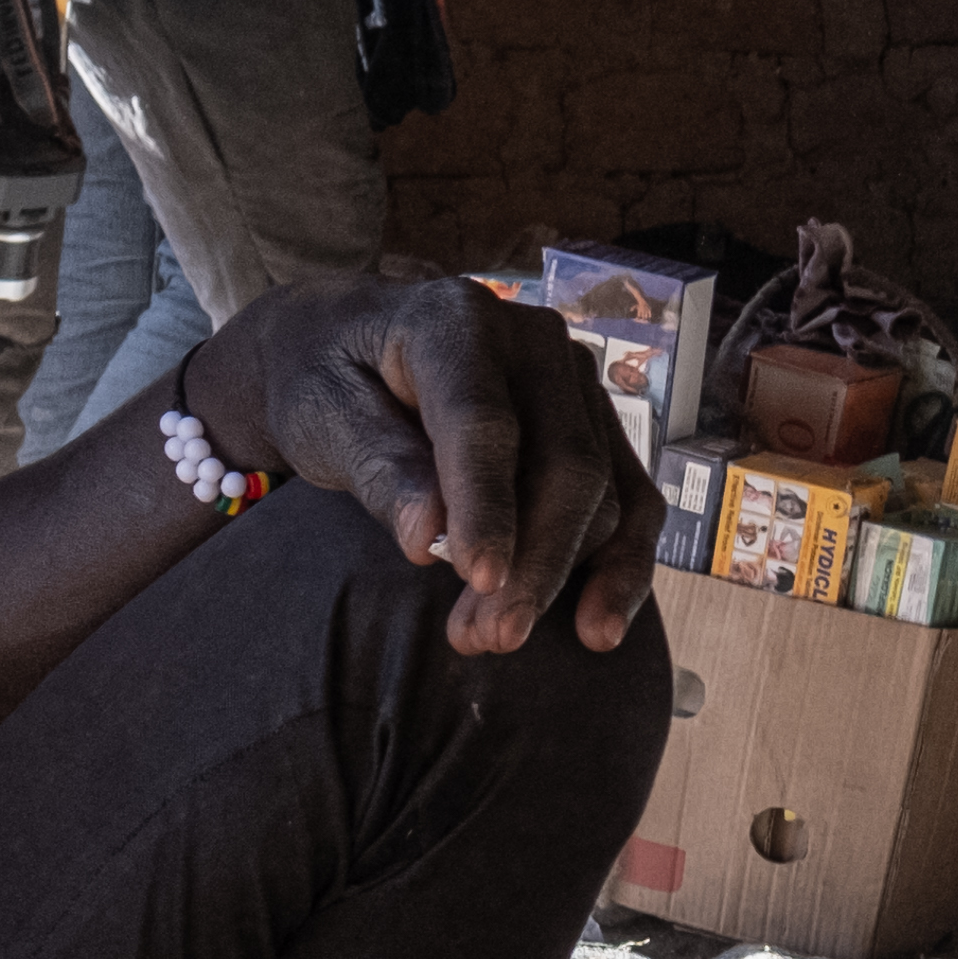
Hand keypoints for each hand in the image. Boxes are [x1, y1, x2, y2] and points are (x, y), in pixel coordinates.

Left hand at [187, 264, 654, 655]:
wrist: (354, 348)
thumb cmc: (328, 379)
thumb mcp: (323, 414)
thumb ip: (378, 468)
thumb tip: (428, 539)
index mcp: (457, 321)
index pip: (486, 423)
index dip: (487, 506)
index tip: (479, 581)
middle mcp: (535, 342)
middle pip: (565, 463)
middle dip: (535, 561)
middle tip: (489, 638)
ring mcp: (577, 383)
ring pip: (604, 492)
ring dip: (562, 577)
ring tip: (494, 637)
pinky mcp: (598, 425)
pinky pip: (634, 502)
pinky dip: (622, 568)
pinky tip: (595, 630)